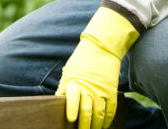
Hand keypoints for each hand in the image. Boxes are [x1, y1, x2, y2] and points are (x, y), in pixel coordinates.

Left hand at [57, 8, 138, 128]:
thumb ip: (63, 87)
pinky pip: (111, 110)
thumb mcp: (68, 71)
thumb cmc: (81, 60)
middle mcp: (89, 87)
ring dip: (96, 126)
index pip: (72, 97)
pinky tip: (103, 126)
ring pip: (100, 114)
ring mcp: (102, 90)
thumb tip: (56, 101)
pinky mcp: (112, 91)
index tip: (70, 119)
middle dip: (84, 126)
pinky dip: (107, 120)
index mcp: (75, 81)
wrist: (102, 47)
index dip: (71, 109)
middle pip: (87, 111)